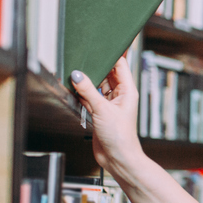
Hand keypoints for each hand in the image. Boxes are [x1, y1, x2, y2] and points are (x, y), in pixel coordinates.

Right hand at [69, 58, 143, 174]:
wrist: (117, 158)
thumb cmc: (120, 137)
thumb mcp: (102, 110)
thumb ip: (88, 91)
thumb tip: (77, 75)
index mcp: (128, 91)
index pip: (120, 65)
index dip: (112, 54)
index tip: (101, 44)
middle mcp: (120, 95)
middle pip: (107, 74)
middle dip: (96, 67)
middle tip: (83, 58)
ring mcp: (109, 103)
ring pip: (97, 85)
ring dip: (87, 82)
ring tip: (76, 73)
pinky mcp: (100, 112)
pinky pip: (90, 97)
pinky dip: (83, 94)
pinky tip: (75, 90)